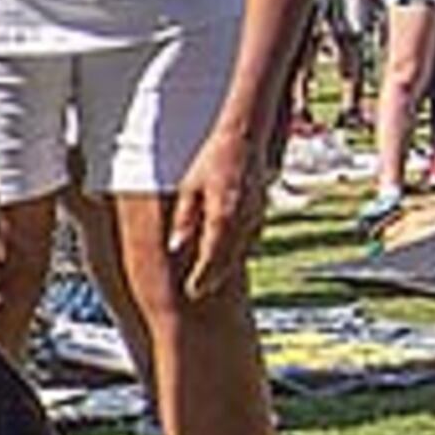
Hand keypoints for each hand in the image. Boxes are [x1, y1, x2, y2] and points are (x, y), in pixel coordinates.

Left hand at [164, 120, 265, 293]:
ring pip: (239, 252)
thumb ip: (184, 219)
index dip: (203, 277)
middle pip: (228, 260)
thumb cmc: (211, 161)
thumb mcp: (189, 188)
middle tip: (197, 295)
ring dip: (225, 269)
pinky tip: (222, 259)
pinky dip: (234, 252)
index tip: (191, 293)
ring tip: (207, 284)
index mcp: (224, 213)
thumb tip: (174, 247)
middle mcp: (244, 220)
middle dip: (213, 280)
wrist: (245, 139)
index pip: (213, 255)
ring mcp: (256, 218)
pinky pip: (247, 240)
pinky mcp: (260, 214)